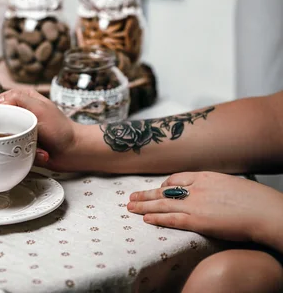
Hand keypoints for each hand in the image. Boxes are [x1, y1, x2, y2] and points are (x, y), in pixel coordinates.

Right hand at [0, 89, 80, 171]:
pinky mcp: (21, 144)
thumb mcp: (39, 108)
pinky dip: (24, 153)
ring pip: (3, 138)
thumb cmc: (61, 128)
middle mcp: (18, 113)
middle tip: (21, 135)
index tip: (1, 122)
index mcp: (21, 98)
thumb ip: (18, 99)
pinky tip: (39, 152)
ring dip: (18, 145)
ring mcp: (19, 129)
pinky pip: (12, 150)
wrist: (74, 151)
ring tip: (34, 145)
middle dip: (8, 133)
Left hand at [128, 171, 282, 250]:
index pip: (177, 178)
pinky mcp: (198, 220)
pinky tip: (146, 219)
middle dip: (146, 194)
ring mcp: (196, 204)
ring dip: (144, 205)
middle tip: (131, 197)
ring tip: (130, 207)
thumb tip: (212, 192)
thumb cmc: (256, 200)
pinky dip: (157, 218)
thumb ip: (216, 187)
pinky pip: (172, 219)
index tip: (158, 189)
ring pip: (163, 204)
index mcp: (206, 177)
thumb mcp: (232, 185)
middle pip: (164, 190)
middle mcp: (197, 188)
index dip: (165, 185)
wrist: (266, 211)